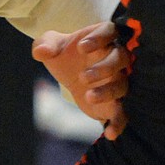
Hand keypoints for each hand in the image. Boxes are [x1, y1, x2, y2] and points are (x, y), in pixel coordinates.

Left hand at [32, 21, 129, 139]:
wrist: (73, 75)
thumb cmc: (66, 55)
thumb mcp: (52, 46)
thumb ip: (45, 44)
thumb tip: (41, 52)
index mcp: (103, 38)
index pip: (109, 31)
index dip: (98, 38)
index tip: (81, 47)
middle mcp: (116, 58)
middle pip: (121, 58)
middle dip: (104, 67)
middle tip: (82, 77)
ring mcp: (119, 80)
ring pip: (123, 84)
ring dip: (108, 91)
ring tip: (88, 97)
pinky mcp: (116, 102)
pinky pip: (123, 113)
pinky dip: (119, 123)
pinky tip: (110, 134)